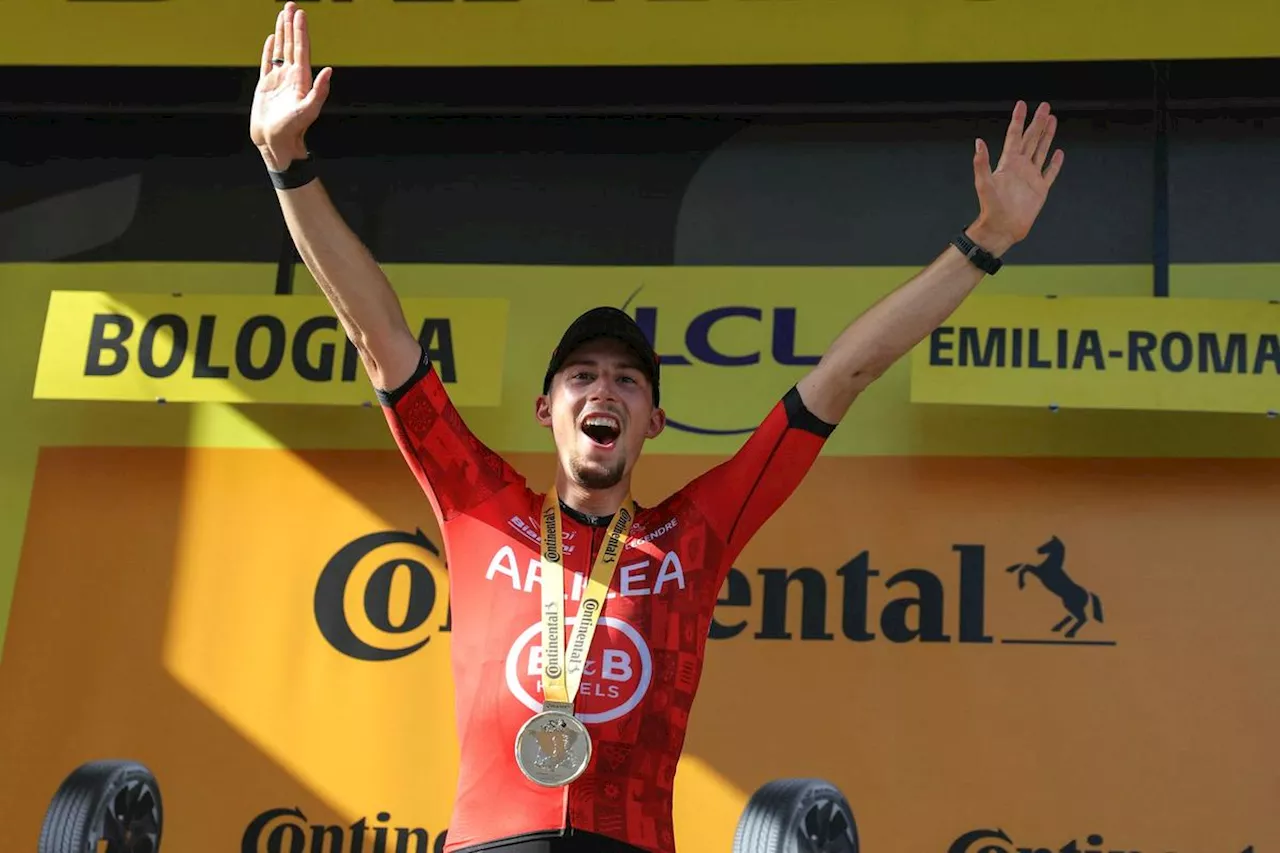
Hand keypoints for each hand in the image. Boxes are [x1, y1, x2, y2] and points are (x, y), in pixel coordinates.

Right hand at [250, 2, 332, 170]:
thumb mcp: (308, 111)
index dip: (301, 31)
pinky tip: (271, 38)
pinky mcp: (266, 85)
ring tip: (281, 15)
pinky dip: (269, 49)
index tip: (300, 14)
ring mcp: (279, 80)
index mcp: (301, 79)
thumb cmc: (292, 130)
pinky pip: (267, 62)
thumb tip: (329, 71)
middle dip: (291, 25)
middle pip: (292, 44)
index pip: (302, 49)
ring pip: (280, 50)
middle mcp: (291, 77)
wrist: (275, 142)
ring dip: (281, 32)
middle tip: (291, 6)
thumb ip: (319, 91)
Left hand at [968, 101, 1064, 255]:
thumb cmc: (990, 208)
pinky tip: (1059, 153)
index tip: (1022, 104)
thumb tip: (978, 142)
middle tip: (1045, 106)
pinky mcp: (1040, 189)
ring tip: (1053, 120)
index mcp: (1008, 163)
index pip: (1014, 136)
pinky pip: (1050, 173)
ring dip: (1047, 136)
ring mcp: (1031, 177)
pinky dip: (1055, 163)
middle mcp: (1020, 167)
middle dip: (1038, 122)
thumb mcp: (983, 183)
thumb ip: (981, 163)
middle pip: (1031, 139)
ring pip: (1041, 150)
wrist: (1002, 229)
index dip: (1018, 120)